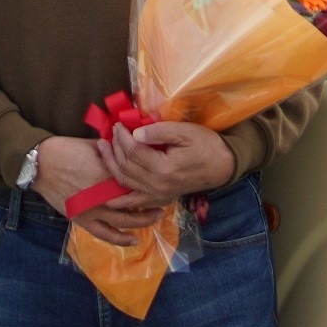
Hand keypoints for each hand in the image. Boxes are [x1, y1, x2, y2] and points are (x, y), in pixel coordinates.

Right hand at [31, 136, 160, 245]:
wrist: (41, 164)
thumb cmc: (67, 149)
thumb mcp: (96, 144)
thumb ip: (115, 153)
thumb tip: (131, 152)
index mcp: (111, 173)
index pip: (139, 180)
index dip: (151, 181)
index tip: (161, 179)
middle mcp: (106, 194)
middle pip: (137, 202)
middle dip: (153, 200)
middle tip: (164, 198)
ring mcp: (94, 210)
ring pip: (126, 220)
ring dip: (143, 220)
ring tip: (156, 215)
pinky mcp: (83, 219)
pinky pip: (106, 233)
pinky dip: (121, 239)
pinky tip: (134, 240)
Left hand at [99, 119, 235, 201]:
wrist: (222, 166)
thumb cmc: (205, 145)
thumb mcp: (185, 132)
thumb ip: (159, 132)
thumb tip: (135, 133)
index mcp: (164, 168)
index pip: (133, 151)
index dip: (122, 137)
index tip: (118, 124)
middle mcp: (157, 186)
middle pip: (125, 166)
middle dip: (114, 147)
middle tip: (111, 133)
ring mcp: (157, 196)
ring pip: (124, 182)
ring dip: (111, 166)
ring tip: (104, 149)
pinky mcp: (159, 199)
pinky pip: (134, 202)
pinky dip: (119, 200)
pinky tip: (107, 196)